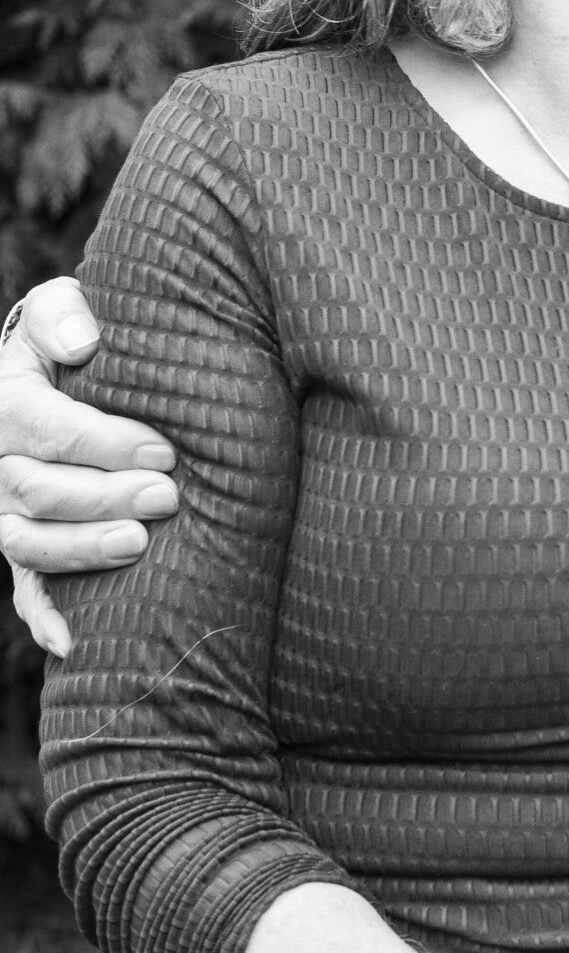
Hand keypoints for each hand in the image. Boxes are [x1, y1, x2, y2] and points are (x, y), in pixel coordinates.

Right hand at [1, 279, 177, 655]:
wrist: (51, 376)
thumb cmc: (70, 339)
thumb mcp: (59, 309)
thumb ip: (62, 314)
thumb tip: (85, 341)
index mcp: (7, 404)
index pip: (47, 429)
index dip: (103, 444)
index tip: (162, 450)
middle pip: (38, 493)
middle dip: (104, 497)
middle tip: (169, 495)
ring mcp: (7, 514)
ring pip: (26, 544)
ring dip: (81, 551)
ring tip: (139, 545)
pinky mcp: (26, 549)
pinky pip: (25, 591)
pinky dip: (45, 619)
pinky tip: (72, 643)